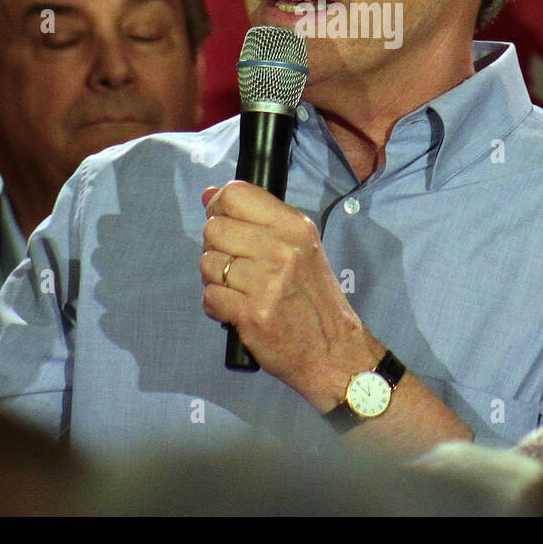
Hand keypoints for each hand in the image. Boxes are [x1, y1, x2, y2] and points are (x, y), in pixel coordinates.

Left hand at [200, 181, 380, 408]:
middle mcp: (282, 249)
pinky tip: (237, 310)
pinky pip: (210, 296)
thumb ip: (257, 220)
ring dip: (215, 279)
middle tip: (236, 267)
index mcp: (294, 226)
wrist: (333, 350)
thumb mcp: (301, 247)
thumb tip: (209, 194)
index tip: (226, 225)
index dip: (219, 207)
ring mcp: (267, 282)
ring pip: (208, 263)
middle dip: (217, 248)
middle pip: (214, 229)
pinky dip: (217, 306)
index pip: (236, 194)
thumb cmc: (313, 298)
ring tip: (239, 290)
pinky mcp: (252, 313)